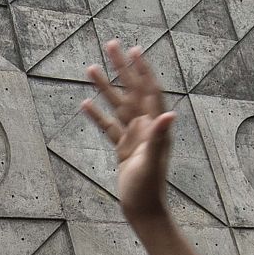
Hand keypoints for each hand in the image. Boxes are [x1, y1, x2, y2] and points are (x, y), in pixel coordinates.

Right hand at [82, 39, 175, 226]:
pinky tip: (84, 103)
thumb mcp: (151, 161)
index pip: (149, 91)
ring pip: (117, 106)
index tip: (134, 50)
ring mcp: (133, 137)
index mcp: (155, 126)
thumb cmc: (148, 188)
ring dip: (105, 87)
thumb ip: (159, 136)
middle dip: (122, 68)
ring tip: (90, 67)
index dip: (142, 70)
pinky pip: (108, 127)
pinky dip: (97, 115)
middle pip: (132, 91)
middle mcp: (145, 127)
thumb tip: (169, 114)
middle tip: (111, 44)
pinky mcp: (122, 149)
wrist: (143, 209)